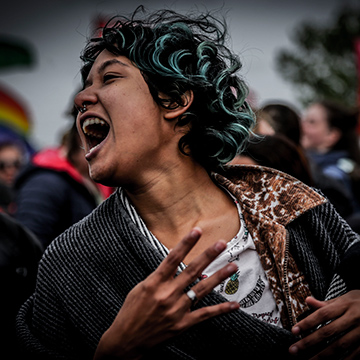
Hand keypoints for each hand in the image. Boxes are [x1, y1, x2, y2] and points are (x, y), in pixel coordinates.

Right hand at [94, 227, 238, 359]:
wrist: (126, 341)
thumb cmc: (131, 312)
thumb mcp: (140, 288)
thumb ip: (158, 276)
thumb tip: (173, 262)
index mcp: (154, 283)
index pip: (173, 258)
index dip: (186, 243)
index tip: (197, 231)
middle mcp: (167, 294)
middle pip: (191, 270)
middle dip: (208, 255)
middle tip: (222, 243)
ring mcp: (176, 310)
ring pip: (202, 289)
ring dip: (219, 277)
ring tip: (232, 266)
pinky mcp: (182, 325)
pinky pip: (205, 314)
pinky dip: (221, 309)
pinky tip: (234, 304)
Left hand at [289, 290, 359, 358]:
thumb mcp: (347, 298)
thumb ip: (327, 303)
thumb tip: (307, 300)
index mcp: (346, 304)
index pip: (323, 314)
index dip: (307, 322)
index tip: (293, 331)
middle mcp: (354, 318)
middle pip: (328, 332)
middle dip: (309, 342)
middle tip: (293, 350)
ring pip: (340, 346)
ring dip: (323, 355)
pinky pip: (355, 355)